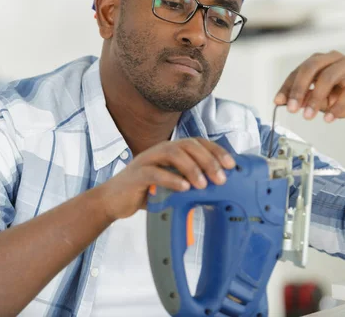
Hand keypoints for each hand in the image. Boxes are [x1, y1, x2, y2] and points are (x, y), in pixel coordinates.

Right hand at [100, 138, 235, 220]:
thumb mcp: (172, 185)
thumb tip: (217, 188)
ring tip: (203, 185)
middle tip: (221, 179)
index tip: (231, 165)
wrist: (113, 201)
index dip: (216, 151)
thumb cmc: (145, 192)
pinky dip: (172, 179)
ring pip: (173, 154)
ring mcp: (147, 160)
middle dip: (208, 160)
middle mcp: (160, 150)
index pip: (198, 143)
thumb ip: (189, 182)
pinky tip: (184, 188)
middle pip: (189, 145)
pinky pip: (155, 173)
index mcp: (171, 150)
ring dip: (192, 168)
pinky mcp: (137, 174)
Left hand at [274, 50, 344, 122]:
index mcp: (318, 61)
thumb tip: (288, 103)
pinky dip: (337, 106)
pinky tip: (330, 118)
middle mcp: (332, 59)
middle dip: (298, 89)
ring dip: (315, 98)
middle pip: (310, 68)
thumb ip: (305, 99)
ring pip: (328, 77)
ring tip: (308, 117)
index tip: (278, 102)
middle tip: (291, 109)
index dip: (287, 87)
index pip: (297, 71)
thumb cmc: (342, 95)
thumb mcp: (320, 100)